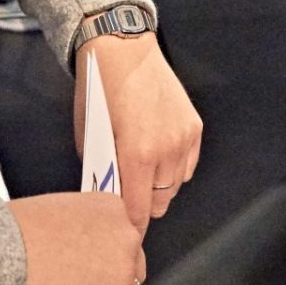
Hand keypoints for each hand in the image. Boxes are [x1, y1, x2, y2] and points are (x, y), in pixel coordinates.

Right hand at [8, 192, 144, 284]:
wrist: (2, 257)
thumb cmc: (17, 232)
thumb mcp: (61, 211)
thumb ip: (85, 228)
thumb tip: (84, 248)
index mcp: (114, 209)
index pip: (125, 237)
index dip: (107, 255)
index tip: (91, 264)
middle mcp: (126, 239)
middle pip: (132, 266)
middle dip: (112, 278)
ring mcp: (122, 274)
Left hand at [77, 33, 201, 230]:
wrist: (124, 50)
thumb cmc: (99, 92)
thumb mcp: (91, 137)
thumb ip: (103, 171)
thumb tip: (108, 198)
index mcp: (137, 153)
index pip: (138, 209)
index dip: (129, 225)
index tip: (121, 233)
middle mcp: (167, 149)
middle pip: (160, 202)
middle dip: (143, 205)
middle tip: (127, 198)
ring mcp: (184, 137)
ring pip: (175, 186)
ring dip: (159, 187)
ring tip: (142, 174)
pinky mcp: (195, 127)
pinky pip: (187, 166)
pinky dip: (174, 168)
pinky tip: (158, 156)